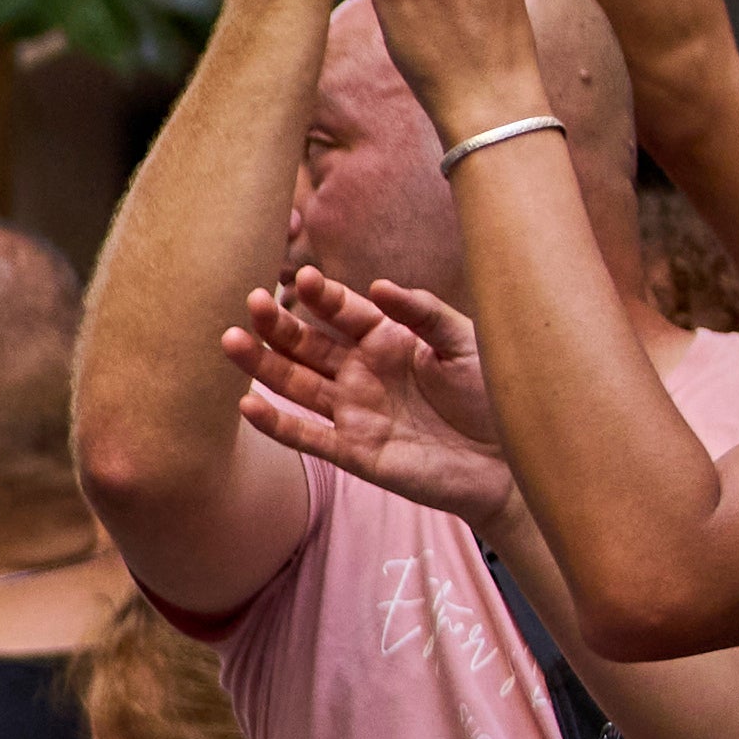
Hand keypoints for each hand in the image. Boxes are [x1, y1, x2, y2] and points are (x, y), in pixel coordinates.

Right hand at [228, 269, 514, 521]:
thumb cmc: (492, 395)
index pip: (343, 312)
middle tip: (251, 302)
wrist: (507, 461)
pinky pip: (308, 436)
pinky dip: (277, 423)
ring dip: (263, 365)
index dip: (321, 296)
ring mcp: (355, 412)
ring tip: (230, 341)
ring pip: (297, 384)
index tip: (300, 278)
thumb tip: (379, 287)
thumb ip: (424, 313)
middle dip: (278, 324)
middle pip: (308, 345)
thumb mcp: (464, 342)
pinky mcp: (355, 452)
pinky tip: (247, 404)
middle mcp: (363, 372)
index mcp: (388, 339)